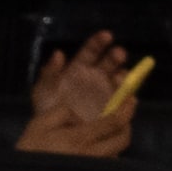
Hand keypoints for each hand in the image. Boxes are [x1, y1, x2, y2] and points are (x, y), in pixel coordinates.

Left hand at [15, 37, 143, 160]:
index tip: (107, 36)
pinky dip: (128, 100)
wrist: (54, 135)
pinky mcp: (112, 109)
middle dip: (115, 56)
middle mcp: (96, 78)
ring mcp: (105, 93)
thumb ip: (50, 72)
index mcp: (79, 69)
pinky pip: (123, 103)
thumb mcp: (43, 90)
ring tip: (122, 76)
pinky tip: (128, 97)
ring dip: (123, 77)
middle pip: (109, 63)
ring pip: (119, 81)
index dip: (99, 42)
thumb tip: (59, 53)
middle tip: (119, 54)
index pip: (91, 51)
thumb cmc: (47, 109)